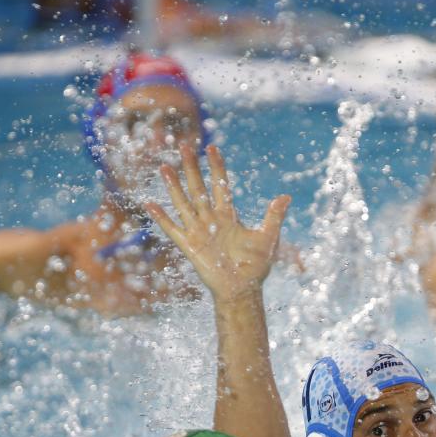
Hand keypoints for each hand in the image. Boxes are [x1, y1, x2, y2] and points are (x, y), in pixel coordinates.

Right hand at [147, 145, 291, 300]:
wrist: (242, 290)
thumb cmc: (256, 267)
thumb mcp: (268, 238)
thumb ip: (273, 217)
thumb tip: (286, 197)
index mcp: (229, 216)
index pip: (220, 185)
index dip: (217, 167)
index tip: (212, 147)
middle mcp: (211, 220)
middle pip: (198, 188)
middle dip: (192, 168)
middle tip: (184, 146)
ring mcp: (198, 231)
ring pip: (183, 203)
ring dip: (174, 186)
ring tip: (165, 167)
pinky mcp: (190, 245)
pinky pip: (172, 228)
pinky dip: (161, 217)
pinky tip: (149, 203)